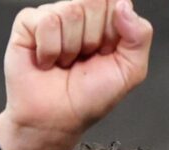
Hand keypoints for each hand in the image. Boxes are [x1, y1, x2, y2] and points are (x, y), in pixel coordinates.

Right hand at [0, 0, 152, 149]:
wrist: (55, 120)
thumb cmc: (90, 97)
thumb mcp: (130, 71)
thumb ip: (140, 36)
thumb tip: (123, 5)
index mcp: (107, 20)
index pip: (116, 2)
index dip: (113, 31)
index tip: (106, 54)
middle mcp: (81, 13)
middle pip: (94, 2)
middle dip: (92, 39)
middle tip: (83, 60)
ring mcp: (54, 15)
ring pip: (70, 11)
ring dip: (70, 48)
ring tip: (64, 63)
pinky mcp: (28, 23)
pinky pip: (45, 21)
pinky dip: (49, 49)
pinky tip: (47, 61)